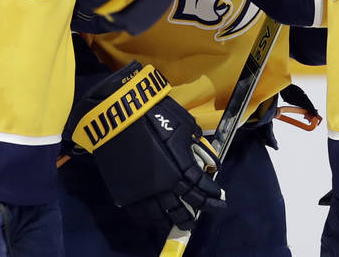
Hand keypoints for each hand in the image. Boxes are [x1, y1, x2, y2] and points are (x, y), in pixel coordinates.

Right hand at [70, 62, 225, 230]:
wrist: (121, 114)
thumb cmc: (155, 114)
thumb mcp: (184, 123)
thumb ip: (193, 137)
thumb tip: (198, 142)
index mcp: (182, 170)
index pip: (202, 189)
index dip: (212, 196)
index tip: (218, 199)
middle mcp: (166, 186)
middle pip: (183, 209)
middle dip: (191, 216)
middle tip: (195, 220)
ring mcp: (144, 192)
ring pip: (160, 216)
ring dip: (171, 221)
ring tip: (175, 224)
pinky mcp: (125, 191)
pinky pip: (139, 213)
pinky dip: (148, 218)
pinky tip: (152, 218)